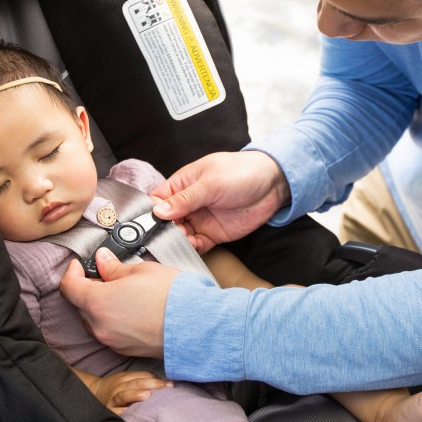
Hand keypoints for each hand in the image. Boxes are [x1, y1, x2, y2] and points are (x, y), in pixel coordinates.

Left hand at [59, 249, 177, 357]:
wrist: (197, 327)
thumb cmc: (172, 297)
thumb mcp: (142, 271)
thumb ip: (114, 268)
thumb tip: (102, 261)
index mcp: (97, 303)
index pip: (68, 287)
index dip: (72, 272)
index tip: (81, 264)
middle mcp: (99, 326)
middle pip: (80, 305)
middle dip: (89, 288)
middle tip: (107, 275)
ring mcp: (112, 342)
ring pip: (95, 320)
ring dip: (101, 306)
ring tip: (124, 293)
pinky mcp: (125, 351)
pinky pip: (110, 333)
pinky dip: (114, 320)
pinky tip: (133, 310)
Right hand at [88, 371, 172, 413]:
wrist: (92, 392)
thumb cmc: (115, 387)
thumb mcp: (126, 379)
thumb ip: (142, 379)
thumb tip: (163, 383)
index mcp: (125, 378)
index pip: (143, 376)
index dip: (156, 380)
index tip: (170, 384)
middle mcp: (120, 387)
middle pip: (136, 384)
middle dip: (151, 385)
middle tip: (165, 387)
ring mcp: (113, 399)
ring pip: (124, 396)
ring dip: (135, 395)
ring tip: (146, 396)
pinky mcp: (108, 410)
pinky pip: (114, 411)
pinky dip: (120, 412)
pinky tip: (128, 413)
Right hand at [150, 150, 289, 253]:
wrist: (273, 184)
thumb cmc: (241, 172)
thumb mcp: (211, 183)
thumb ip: (185, 199)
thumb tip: (159, 211)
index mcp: (181, 185)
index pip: (157, 201)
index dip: (151, 213)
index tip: (148, 225)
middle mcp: (187, 204)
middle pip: (165, 222)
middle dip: (162, 232)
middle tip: (164, 238)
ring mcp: (199, 220)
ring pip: (179, 236)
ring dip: (177, 242)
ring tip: (180, 242)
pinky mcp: (212, 234)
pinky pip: (196, 245)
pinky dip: (191, 249)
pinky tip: (192, 247)